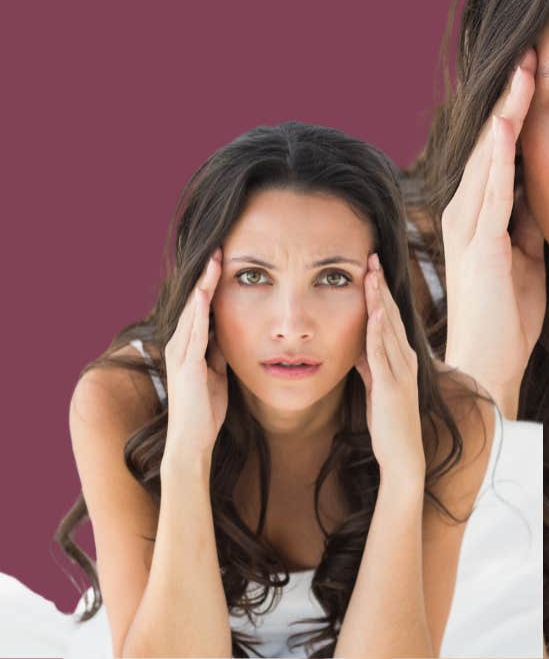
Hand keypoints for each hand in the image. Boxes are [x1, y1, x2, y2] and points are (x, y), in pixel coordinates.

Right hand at [164, 248, 228, 459]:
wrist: (193, 440)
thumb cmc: (206, 408)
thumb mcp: (218, 371)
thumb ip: (219, 351)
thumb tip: (230, 331)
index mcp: (189, 345)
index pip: (201, 307)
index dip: (211, 283)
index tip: (224, 259)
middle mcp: (180, 344)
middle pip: (194, 302)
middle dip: (206, 275)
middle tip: (218, 247)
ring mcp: (181, 354)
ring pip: (193, 312)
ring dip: (203, 285)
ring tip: (213, 260)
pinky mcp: (187, 366)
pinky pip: (194, 333)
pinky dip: (199, 312)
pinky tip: (205, 294)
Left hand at [356, 254, 424, 481]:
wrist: (402, 454)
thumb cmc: (389, 423)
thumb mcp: (377, 386)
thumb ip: (370, 364)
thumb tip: (356, 346)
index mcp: (402, 357)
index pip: (390, 317)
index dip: (380, 291)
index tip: (370, 267)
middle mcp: (406, 358)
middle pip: (391, 314)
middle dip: (381, 285)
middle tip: (371, 257)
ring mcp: (401, 370)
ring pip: (388, 327)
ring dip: (379, 299)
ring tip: (371, 273)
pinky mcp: (392, 385)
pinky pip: (383, 352)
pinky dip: (378, 330)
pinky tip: (373, 311)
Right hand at [442, 49, 544, 416]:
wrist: (489, 361)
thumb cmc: (508, 314)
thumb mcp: (529, 254)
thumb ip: (530, 219)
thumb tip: (545, 185)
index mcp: (480, 212)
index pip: (500, 148)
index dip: (516, 109)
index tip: (536, 69)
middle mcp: (467, 210)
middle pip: (490, 140)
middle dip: (510, 96)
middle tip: (530, 49)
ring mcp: (470, 225)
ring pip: (489, 155)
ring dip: (506, 111)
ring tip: (522, 68)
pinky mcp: (481, 244)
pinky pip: (491, 190)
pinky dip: (498, 154)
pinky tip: (507, 123)